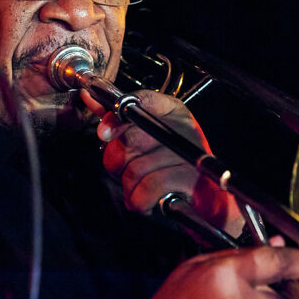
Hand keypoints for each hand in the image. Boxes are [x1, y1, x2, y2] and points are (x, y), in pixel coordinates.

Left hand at [82, 89, 242, 233]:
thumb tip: (90, 97)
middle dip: (120, 163)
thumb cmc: (173, 168)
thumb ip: (118, 119)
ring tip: (146, 187)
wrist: (208, 201)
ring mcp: (188, 154)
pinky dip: (141, 201)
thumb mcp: (147, 139)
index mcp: (172, 112)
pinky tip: (151, 199)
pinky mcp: (191, 180)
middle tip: (133, 170)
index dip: (117, 116)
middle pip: (129, 139)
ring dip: (131, 187)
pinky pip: (146, 190)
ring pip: (133, 170)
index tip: (104, 132)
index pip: (142, 101)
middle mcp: (182, 128)